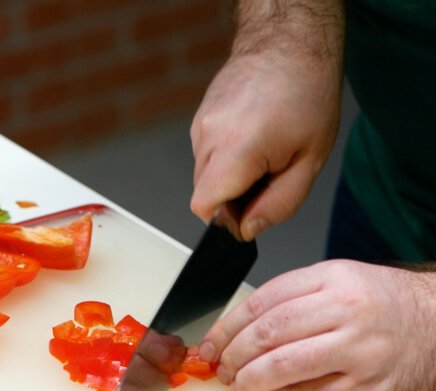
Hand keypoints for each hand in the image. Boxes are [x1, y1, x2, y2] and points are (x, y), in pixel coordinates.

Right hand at [190, 51, 341, 239]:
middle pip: (204, 193)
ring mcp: (199, 125)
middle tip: (269, 174)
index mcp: (235, 151)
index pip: (205, 207)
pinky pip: (206, 152)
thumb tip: (248, 229)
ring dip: (230, 174)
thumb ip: (278, 204)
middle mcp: (208, 137)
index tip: (252, 207)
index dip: (227, 218)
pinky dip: (226, 155)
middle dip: (233, 196)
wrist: (289, 43)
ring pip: (205, 173)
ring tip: (264, 148)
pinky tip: (253, 135)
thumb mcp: (309, 161)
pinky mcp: (199, 117)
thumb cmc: (307, 93)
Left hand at [197, 260, 435, 390]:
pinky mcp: (368, 387)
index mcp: (333, 280)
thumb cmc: (385, 302)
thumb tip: (239, 325)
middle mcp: (346, 312)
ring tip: (237, 385)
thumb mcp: (339, 278)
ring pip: (285, 368)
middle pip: (269, 334)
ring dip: (250, 380)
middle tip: (220, 365)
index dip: (227, 325)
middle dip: (234, 354)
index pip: (262, 302)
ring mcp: (359, 352)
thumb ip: (291, 295)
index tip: (211, 341)